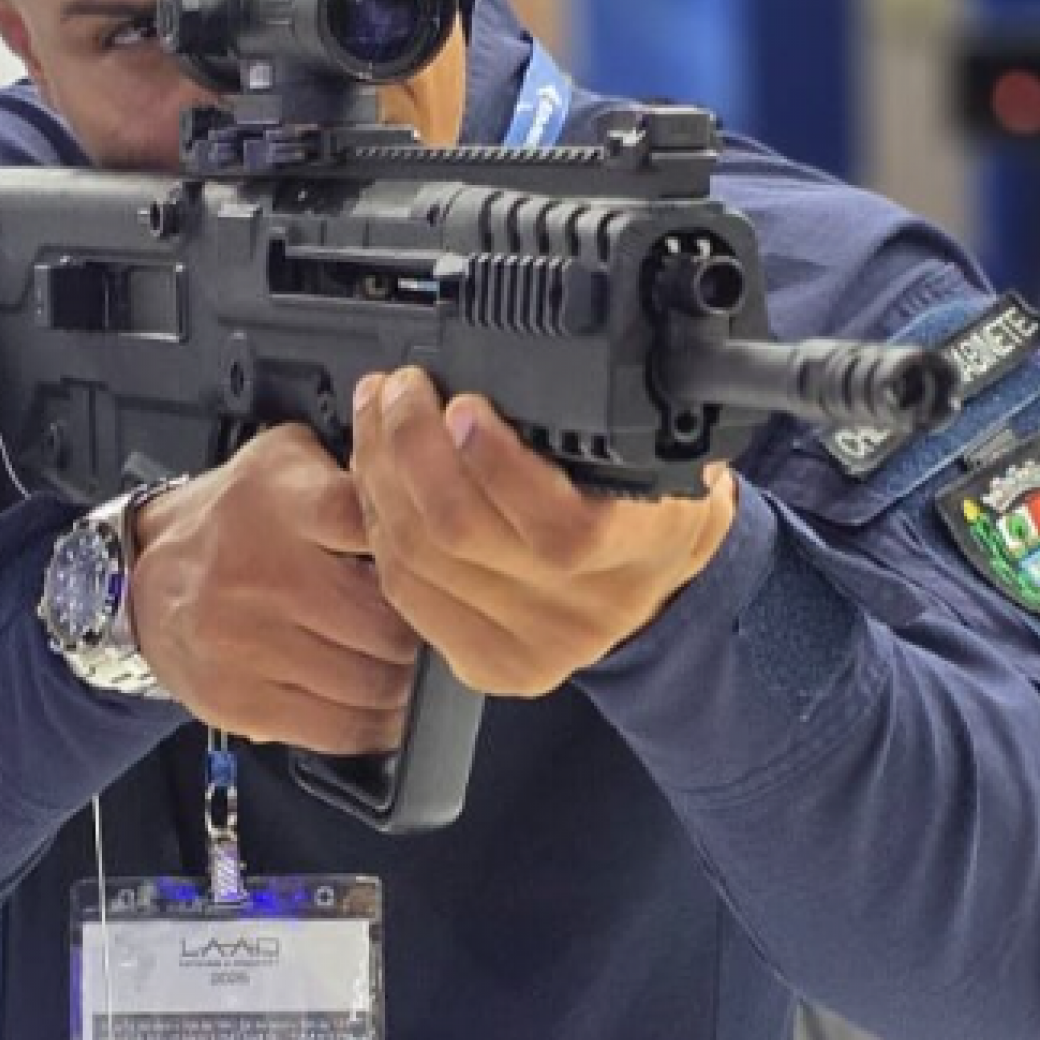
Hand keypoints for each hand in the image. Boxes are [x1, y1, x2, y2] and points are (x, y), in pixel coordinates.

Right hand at [131, 428, 419, 753]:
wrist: (142, 578)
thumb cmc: (230, 520)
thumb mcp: (284, 461)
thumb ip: (356, 466)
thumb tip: (432, 488)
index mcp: (282, 503)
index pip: (380, 528)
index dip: (424, 554)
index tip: (441, 566)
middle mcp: (262, 574)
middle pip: (388, 622)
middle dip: (424, 631)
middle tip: (435, 629)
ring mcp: (247, 644)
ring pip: (372, 682)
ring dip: (407, 682)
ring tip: (412, 666)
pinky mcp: (239, 701)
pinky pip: (338, 728)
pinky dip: (376, 724)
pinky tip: (386, 707)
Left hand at [346, 370, 738, 695]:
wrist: (662, 586)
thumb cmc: (654, 501)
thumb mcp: (658, 451)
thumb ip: (601, 424)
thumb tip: (516, 374)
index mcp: (643, 550)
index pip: (560, 528)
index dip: (494, 462)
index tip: (463, 404)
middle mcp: (586, 612)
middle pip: (462, 534)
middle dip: (410, 444)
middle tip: (400, 389)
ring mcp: (531, 649)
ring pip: (418, 559)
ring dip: (380, 474)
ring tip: (378, 414)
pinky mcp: (485, 665)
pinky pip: (405, 590)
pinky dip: (378, 522)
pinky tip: (377, 475)